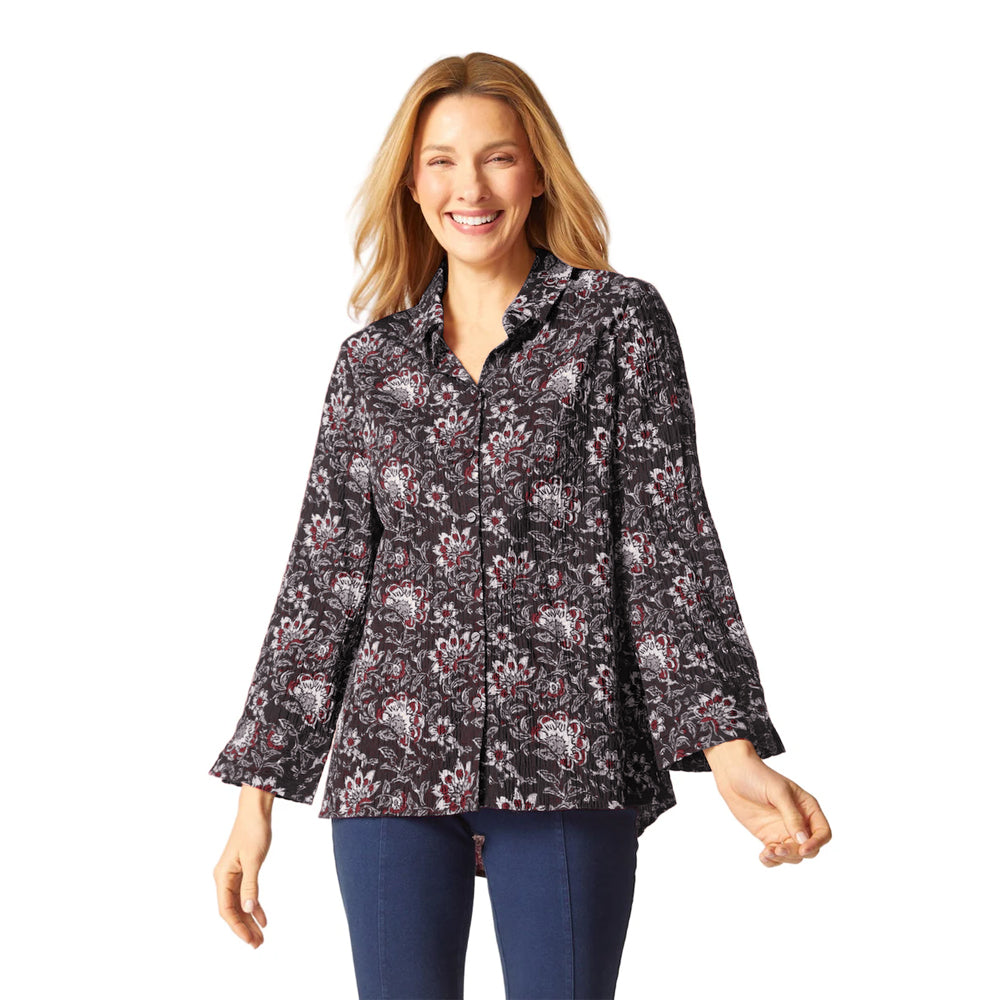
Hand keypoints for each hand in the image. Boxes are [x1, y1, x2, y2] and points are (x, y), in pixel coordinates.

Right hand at [213, 789, 273, 946]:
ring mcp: (233, 876)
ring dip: (250, 920)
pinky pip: (247, 895)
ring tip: (261, 937)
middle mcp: (224, 878)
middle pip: (233, 910)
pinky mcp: (243, 871)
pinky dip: (255, 907)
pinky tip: (263, 919)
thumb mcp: (253, 860)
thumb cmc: (253, 831)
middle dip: (244, 928)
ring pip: (240, 904)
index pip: (226, 909)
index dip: (237, 927)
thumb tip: (249, 910)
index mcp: (222, 876)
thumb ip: (250, 886)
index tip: (249, 940)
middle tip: (257, 945)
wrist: (256, 811)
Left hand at [708, 750, 830, 866]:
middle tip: (778, 849)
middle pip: (809, 848)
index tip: (802, 848)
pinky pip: (776, 856)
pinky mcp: (768, 836)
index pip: (823, 832)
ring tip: (767, 852)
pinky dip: (772, 861)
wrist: (733, 774)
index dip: (816, 843)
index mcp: (807, 808)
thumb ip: (791, 815)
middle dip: (796, 853)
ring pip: (793, 855)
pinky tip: (763, 856)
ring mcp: (783, 830)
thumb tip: (803, 840)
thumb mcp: (778, 792)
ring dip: (783, 858)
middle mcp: (799, 822)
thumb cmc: (758, 776)